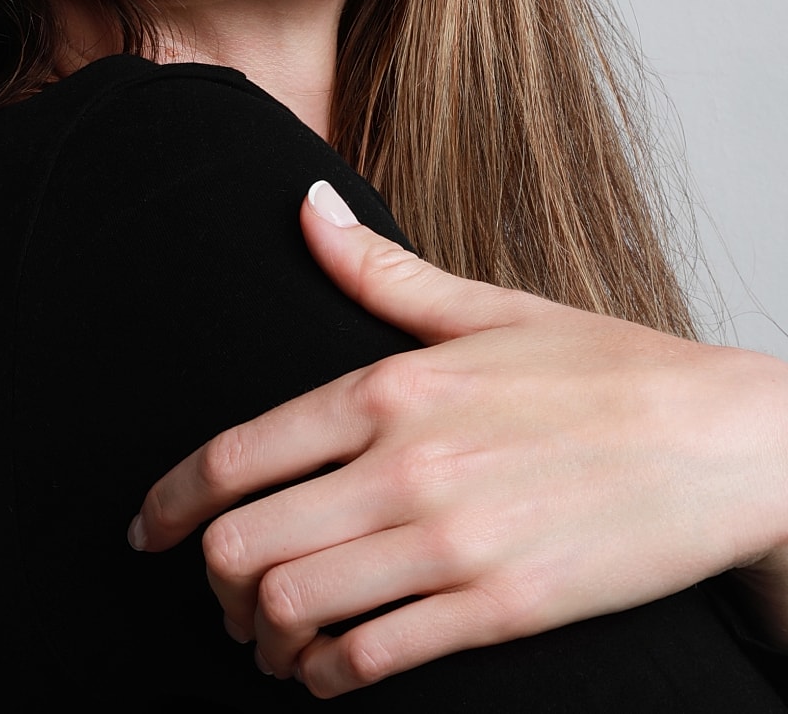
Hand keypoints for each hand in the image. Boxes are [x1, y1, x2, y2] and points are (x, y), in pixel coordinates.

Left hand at [130, 181, 787, 696]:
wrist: (724, 442)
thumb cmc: (601, 369)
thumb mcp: (485, 307)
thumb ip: (377, 270)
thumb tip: (304, 203)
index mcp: (390, 386)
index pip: (238, 452)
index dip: (170, 501)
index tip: (145, 530)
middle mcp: (405, 465)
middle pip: (244, 541)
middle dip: (208, 576)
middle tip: (213, 588)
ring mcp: (451, 543)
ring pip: (293, 607)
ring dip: (259, 632)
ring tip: (263, 632)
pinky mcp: (500, 610)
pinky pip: (372, 659)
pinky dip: (327, 673)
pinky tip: (328, 665)